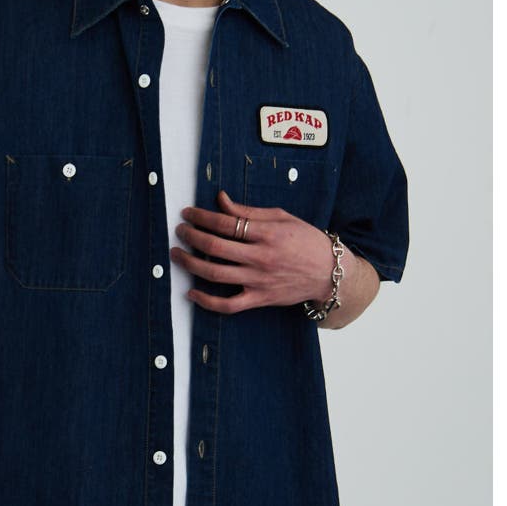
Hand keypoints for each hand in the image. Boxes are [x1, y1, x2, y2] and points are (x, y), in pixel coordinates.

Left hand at [169, 189, 333, 313]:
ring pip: (215, 274)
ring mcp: (258, 280)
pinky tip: (191, 293)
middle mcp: (261, 257)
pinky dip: (206, 301)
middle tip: (180, 231)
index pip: (225, 223)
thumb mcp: (281, 218)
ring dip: (190, 264)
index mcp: (267, 233)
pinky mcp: (259, 299)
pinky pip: (228, 305)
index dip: (201, 217)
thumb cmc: (305, 241)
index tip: (188, 213)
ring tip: (177, 254)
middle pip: (215, 247)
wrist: (329, 273)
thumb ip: (248, 211)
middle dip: (191, 237)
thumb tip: (221, 200)